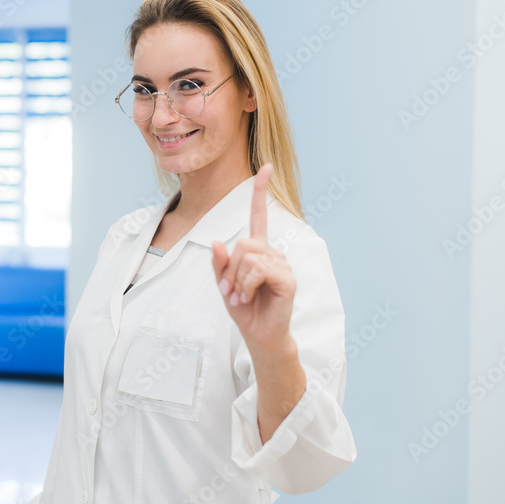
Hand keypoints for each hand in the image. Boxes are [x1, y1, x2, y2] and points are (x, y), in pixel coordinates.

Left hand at [211, 164, 296, 355]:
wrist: (258, 334)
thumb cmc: (244, 308)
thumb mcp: (224, 284)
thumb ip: (220, 264)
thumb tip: (217, 241)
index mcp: (258, 250)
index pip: (259, 216)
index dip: (261, 192)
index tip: (266, 168)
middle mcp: (272, 253)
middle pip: (243, 243)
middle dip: (229, 268)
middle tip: (229, 291)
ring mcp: (281, 265)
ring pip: (249, 256)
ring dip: (237, 280)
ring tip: (240, 297)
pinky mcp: (287, 279)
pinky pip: (259, 269)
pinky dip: (246, 285)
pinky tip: (248, 298)